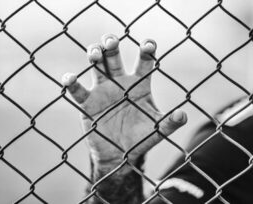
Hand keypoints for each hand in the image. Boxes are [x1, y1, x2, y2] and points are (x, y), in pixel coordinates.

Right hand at [62, 34, 186, 165]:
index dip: (146, 51)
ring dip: (94, 55)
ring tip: (95, 54)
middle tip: (111, 42)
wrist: (119, 155)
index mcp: (139, 85)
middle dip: (112, 45)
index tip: (148, 45)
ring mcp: (102, 90)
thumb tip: (182, 115)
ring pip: (96, 66)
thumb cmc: (140, 139)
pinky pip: (78, 90)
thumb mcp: (156, 131)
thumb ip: (169, 123)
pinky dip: (72, 83)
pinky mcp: (87, 102)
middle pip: (114, 57)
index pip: (144, 63)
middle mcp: (120, 82)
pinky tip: (69, 79)